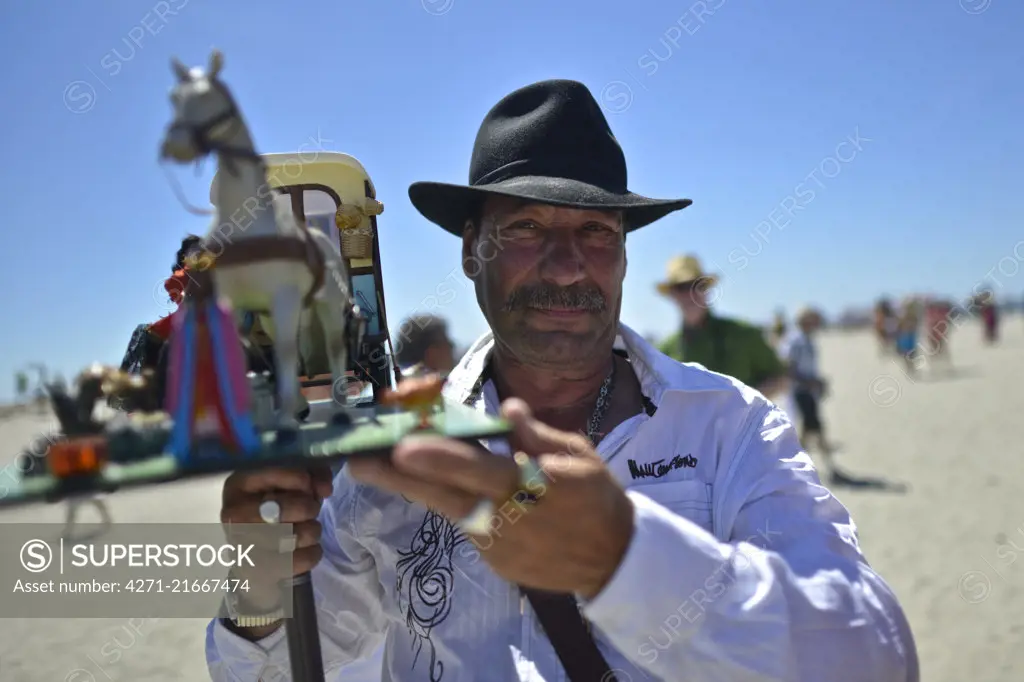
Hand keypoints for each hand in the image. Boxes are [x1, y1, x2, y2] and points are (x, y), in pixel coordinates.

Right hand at [219, 465, 332, 608]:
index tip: (309, 486)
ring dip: (312, 531)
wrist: (254, 554)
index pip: (276, 473)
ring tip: (306, 529)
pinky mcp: (257, 571)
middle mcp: (234, 514)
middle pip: (285, 508)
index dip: (303, 479)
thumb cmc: (275, 509)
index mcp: (238, 484)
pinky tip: (305, 548)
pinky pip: (300, 560)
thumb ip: (313, 474)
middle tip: (310, 510)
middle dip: (309, 508)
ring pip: (296, 535)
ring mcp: (242, 545)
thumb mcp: (292, 482)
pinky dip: (312, 553)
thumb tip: (324, 488)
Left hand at [347, 398, 634, 599]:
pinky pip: (468, 525)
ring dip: (416, 488)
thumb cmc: (597, 498)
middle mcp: (504, 517)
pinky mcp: (494, 561)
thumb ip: (537, 436)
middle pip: (442, 495)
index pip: (475, 469)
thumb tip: (508, 409)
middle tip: (356, 461)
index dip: (437, 459)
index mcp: (527, 485)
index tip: (401, 447)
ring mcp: (496, 544)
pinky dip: (456, 505)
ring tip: (379, 465)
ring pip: (448, 509)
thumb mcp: (579, 457)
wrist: (613, 560)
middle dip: (396, 478)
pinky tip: (441, 487)